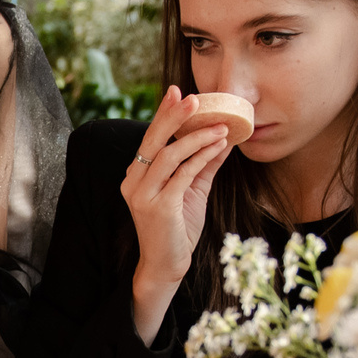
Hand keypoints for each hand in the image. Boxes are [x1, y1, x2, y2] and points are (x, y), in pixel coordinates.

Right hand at [126, 88, 233, 293]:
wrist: (167, 265)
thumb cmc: (177, 229)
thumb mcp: (192, 191)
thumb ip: (203, 165)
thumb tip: (223, 138)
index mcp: (136, 175)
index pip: (150, 138)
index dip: (163, 114)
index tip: (177, 92)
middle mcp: (134, 182)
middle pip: (153, 140)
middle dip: (174, 116)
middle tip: (194, 98)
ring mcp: (143, 195)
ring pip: (169, 154)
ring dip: (197, 137)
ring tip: (220, 126)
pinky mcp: (159, 207)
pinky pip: (183, 174)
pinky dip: (202, 157)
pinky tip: (218, 146)